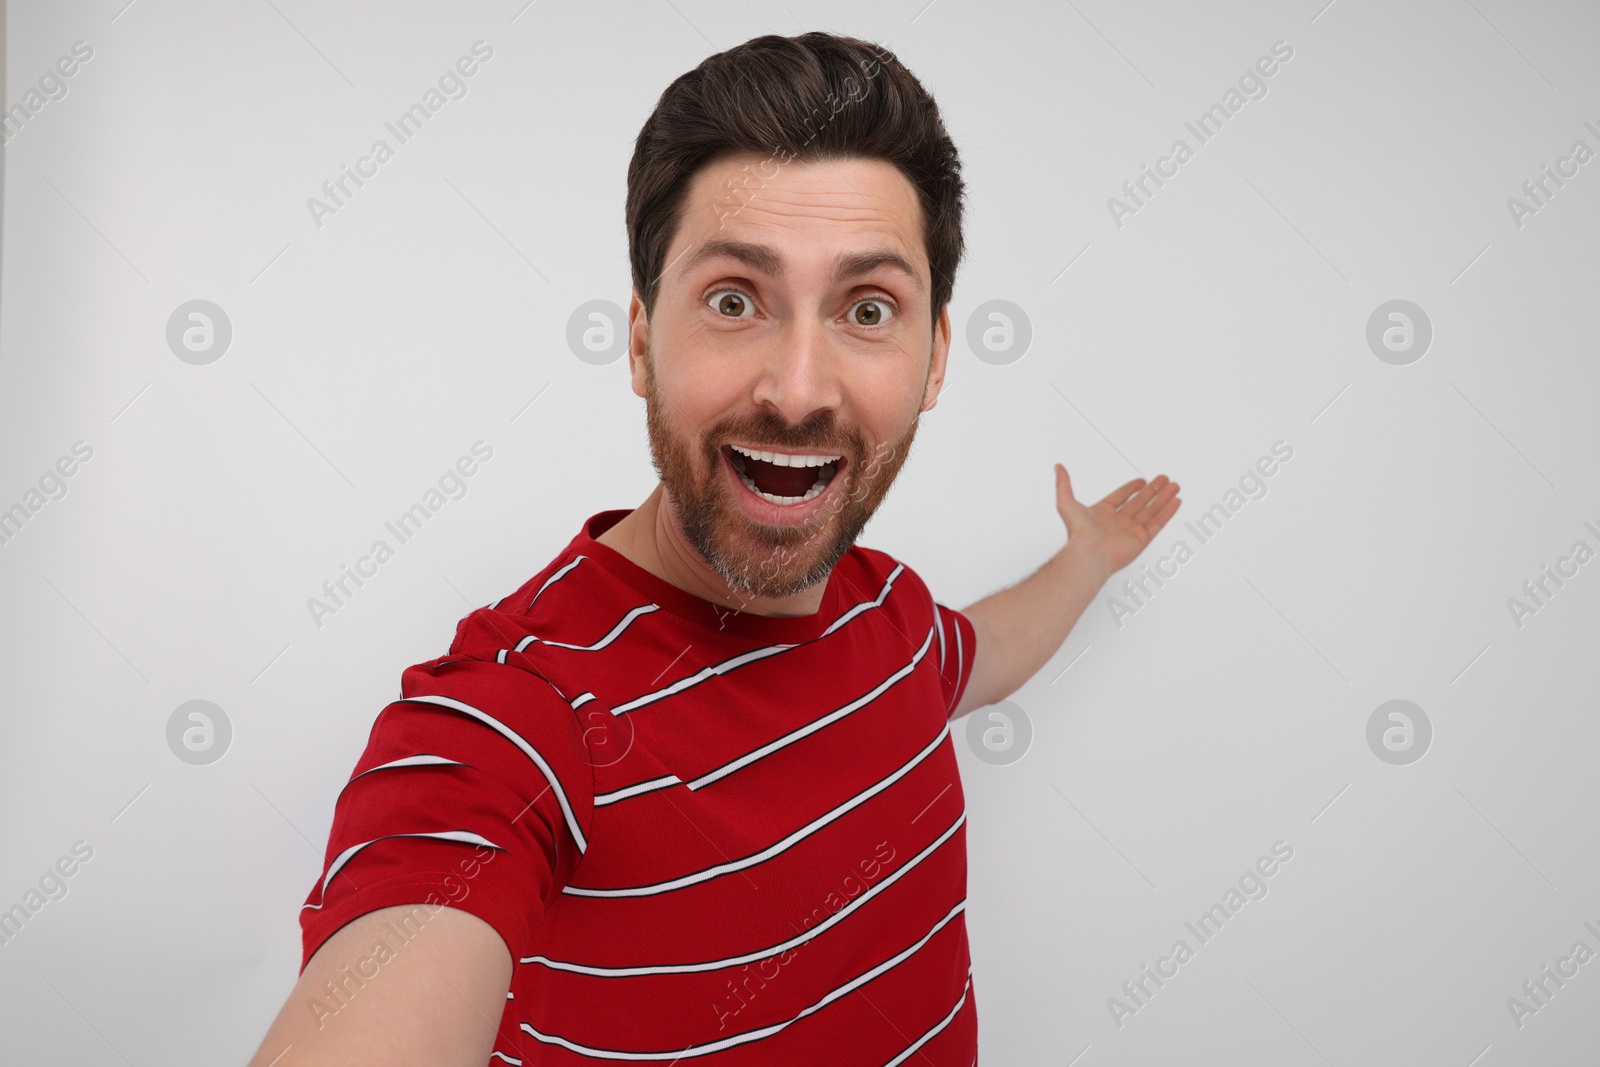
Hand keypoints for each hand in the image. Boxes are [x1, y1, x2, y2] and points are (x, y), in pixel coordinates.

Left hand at [1054, 464, 1180, 579]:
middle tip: (1164, 479)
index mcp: (1102, 514)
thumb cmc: (1078, 532)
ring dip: (1163, 498)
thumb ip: (1063, 483)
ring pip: (1151, 511)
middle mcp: (1117, 523)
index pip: (1120, 497)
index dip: (1131, 488)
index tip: (1142, 481)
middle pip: (1139, 503)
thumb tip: (1058, 467)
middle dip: (1153, 490)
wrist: (1089, 553)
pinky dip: (1167, 512)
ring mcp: (1130, 532)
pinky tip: (1175, 501)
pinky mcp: (1141, 540)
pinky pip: (1158, 524)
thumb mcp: (1066, 502)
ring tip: (1174, 486)